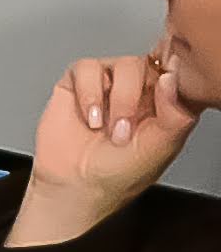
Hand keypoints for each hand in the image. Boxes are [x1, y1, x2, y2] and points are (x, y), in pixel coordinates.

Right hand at [9, 49, 202, 246]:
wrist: (75, 187)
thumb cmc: (118, 174)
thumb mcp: (162, 147)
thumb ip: (176, 113)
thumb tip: (172, 78)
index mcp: (164, 102)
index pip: (176, 71)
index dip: (171, 74)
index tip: (165, 89)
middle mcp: (137, 90)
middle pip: (147, 65)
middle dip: (134, 98)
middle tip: (124, 129)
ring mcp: (108, 85)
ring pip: (120, 63)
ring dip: (115, 99)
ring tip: (105, 128)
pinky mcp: (76, 85)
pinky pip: (85, 68)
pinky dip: (88, 93)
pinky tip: (89, 117)